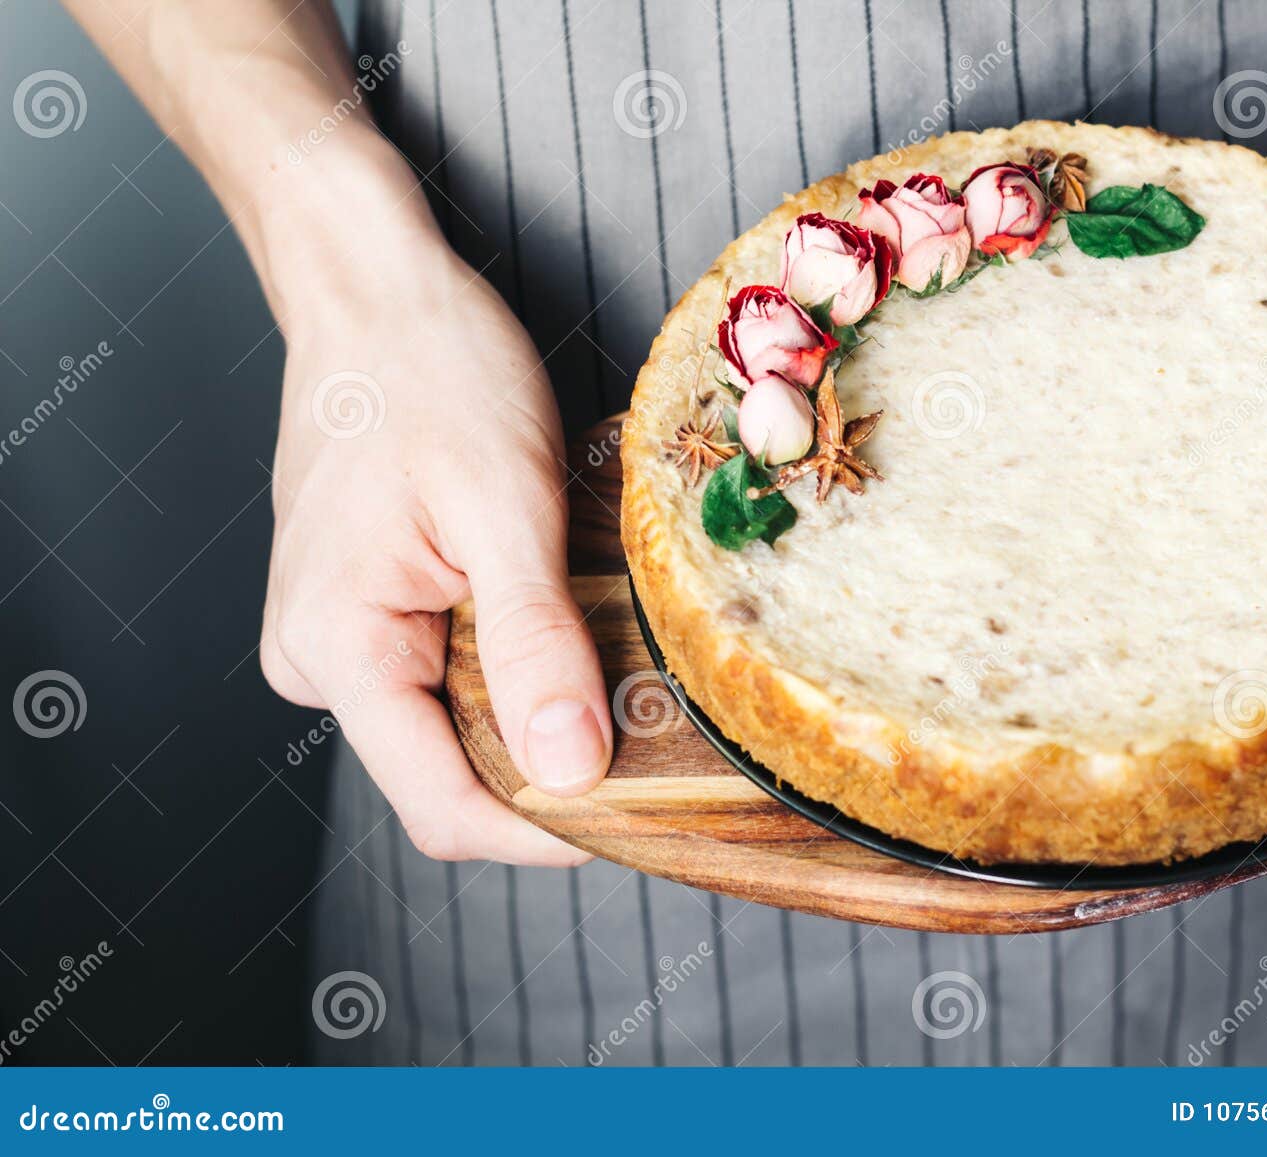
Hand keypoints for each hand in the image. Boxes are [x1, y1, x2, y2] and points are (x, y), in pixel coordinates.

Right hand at [259, 243, 610, 864]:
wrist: (375, 294)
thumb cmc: (430, 369)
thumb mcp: (504, 501)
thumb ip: (533, 641)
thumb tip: (569, 769)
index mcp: (338, 645)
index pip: (445, 805)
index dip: (547, 831)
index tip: (641, 818)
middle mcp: (320, 661)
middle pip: (454, 775)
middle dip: (554, 766)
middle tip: (652, 726)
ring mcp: (341, 641)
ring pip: (458, 729)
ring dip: (540, 712)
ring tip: (607, 650)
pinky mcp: (369, 616)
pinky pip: (450, 678)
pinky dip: (517, 668)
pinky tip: (560, 620)